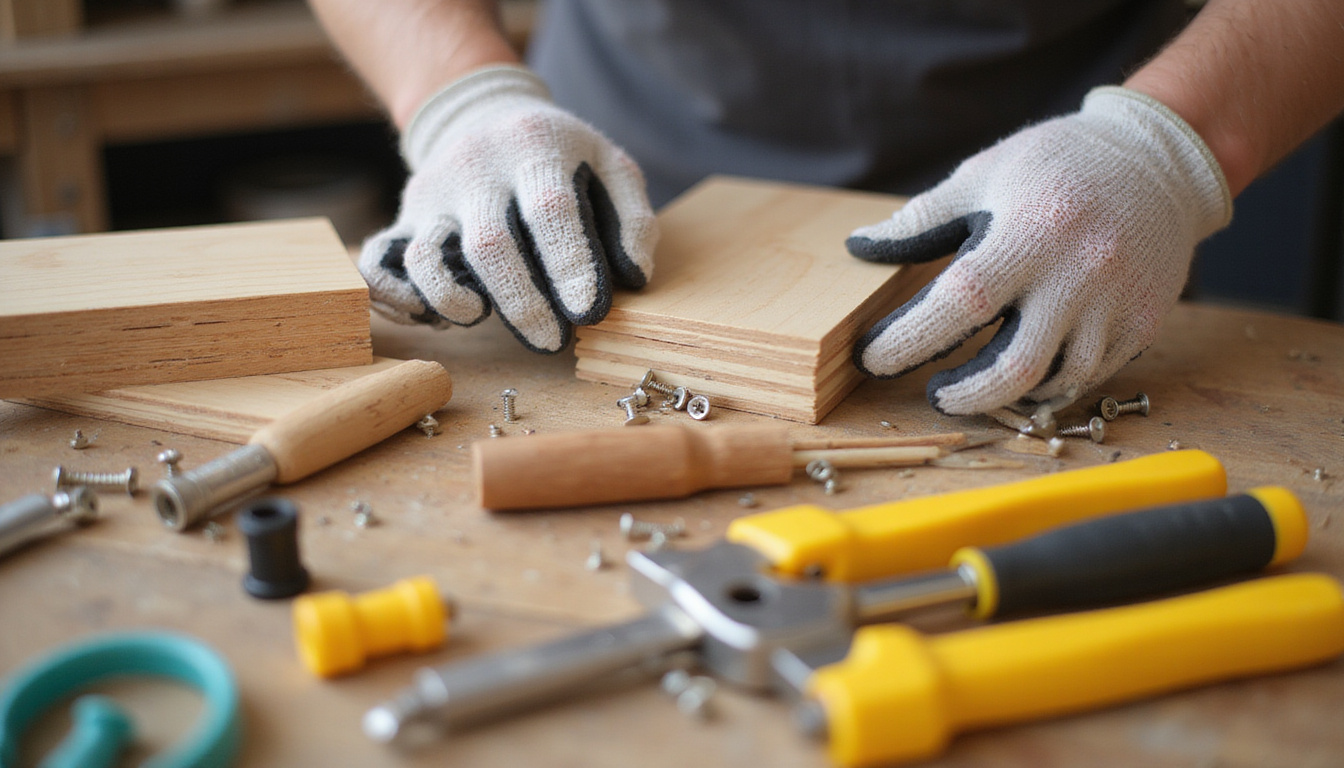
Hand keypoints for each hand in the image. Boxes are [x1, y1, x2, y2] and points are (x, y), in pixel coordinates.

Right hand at [360, 65, 657, 351]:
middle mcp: (477, 168)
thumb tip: (634, 278)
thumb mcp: (611, 165)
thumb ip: (632, 218)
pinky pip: (381, 261)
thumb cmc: (561, 156)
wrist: (485, 112)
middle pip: (489, 244)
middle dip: (520, 303)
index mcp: (535, 148)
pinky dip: (395, 297)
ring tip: (478, 319)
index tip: (588, 312)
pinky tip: (428, 316)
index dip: (568, 264)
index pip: (549, 209)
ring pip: (425, 255)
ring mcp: (434, 193)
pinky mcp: (405, 216)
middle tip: (551, 342)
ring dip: (449, 299)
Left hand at [847, 87, 1231, 414]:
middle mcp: (1079, 274)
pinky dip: (1049, 383)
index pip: (960, 303)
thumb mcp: (982, 175)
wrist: (1159, 158)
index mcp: (1031, 232)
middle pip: (1014, 367)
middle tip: (935, 393)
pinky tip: (1025, 372)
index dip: (909, 340)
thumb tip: (859, 246)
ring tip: (978, 383)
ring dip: (1006, 395)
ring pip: (1055, 381)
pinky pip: (1090, 375)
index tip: (872, 357)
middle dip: (963, 395)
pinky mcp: (1145, 322)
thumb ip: (920, 219)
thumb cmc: (1057, 164)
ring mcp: (1118, 303)